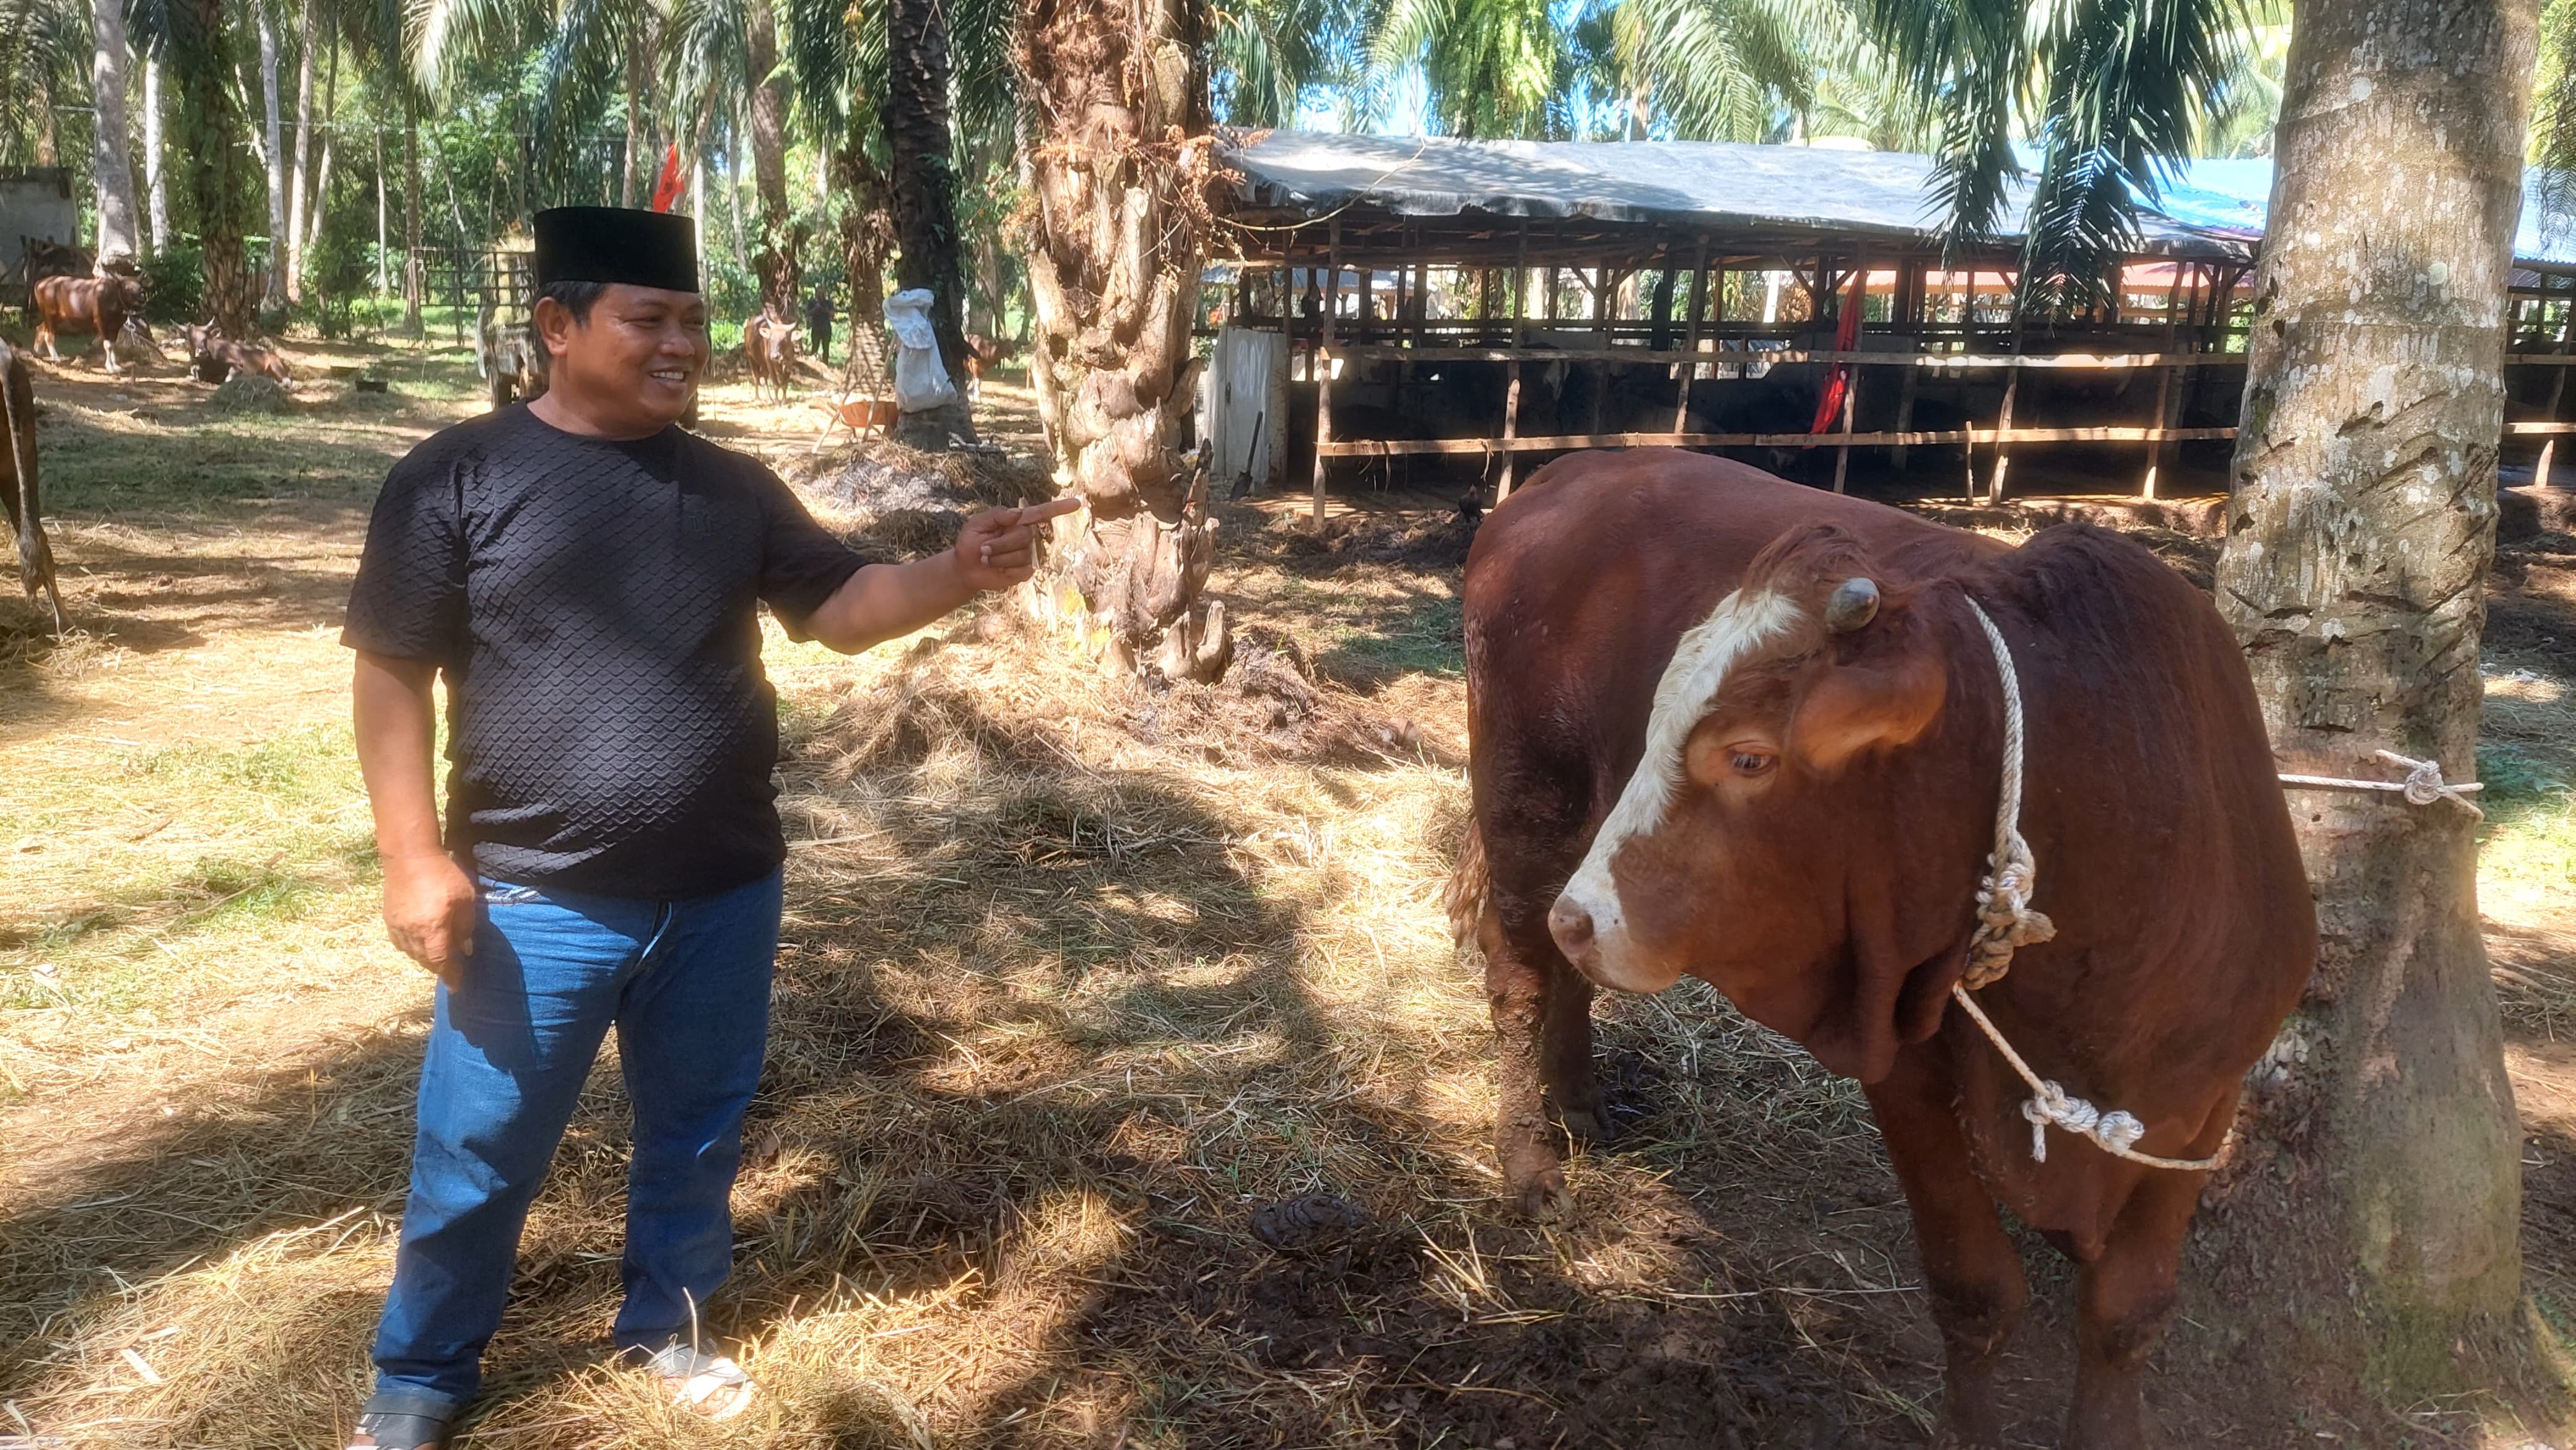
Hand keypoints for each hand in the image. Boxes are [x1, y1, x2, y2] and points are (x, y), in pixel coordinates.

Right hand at [382, 853, 478, 988]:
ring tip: (437, 958)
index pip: (441, 962)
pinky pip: (401, 943)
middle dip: (439, 967)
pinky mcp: (389, 919)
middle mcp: (412, 933)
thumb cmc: (443, 875)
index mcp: (432, 929)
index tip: (457, 986)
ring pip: (412, 953)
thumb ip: (465, 927)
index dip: (450, 975)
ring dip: (426, 959)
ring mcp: (397, 927)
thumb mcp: (465, 900)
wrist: (409, 856)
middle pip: (426, 960)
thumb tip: (466, 950)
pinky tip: (419, 945)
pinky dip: (412, 948)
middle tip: (451, 970)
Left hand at [950, 498, 1080, 592]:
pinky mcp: (1024, 572)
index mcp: (1016, 521)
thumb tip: (1018, 513)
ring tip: (986, 559)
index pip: (1041, 513)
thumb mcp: (977, 523)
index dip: (1059, 508)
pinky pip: (1021, 570)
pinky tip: (996, 570)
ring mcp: (1027, 555)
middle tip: (983, 549)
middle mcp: (1025, 536)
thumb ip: (996, 515)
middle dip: (1000, 544)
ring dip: (998, 558)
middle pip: (1025, 536)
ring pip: (1021, 555)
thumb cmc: (970, 542)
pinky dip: (1004, 570)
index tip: (1077, 503)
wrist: (965, 568)